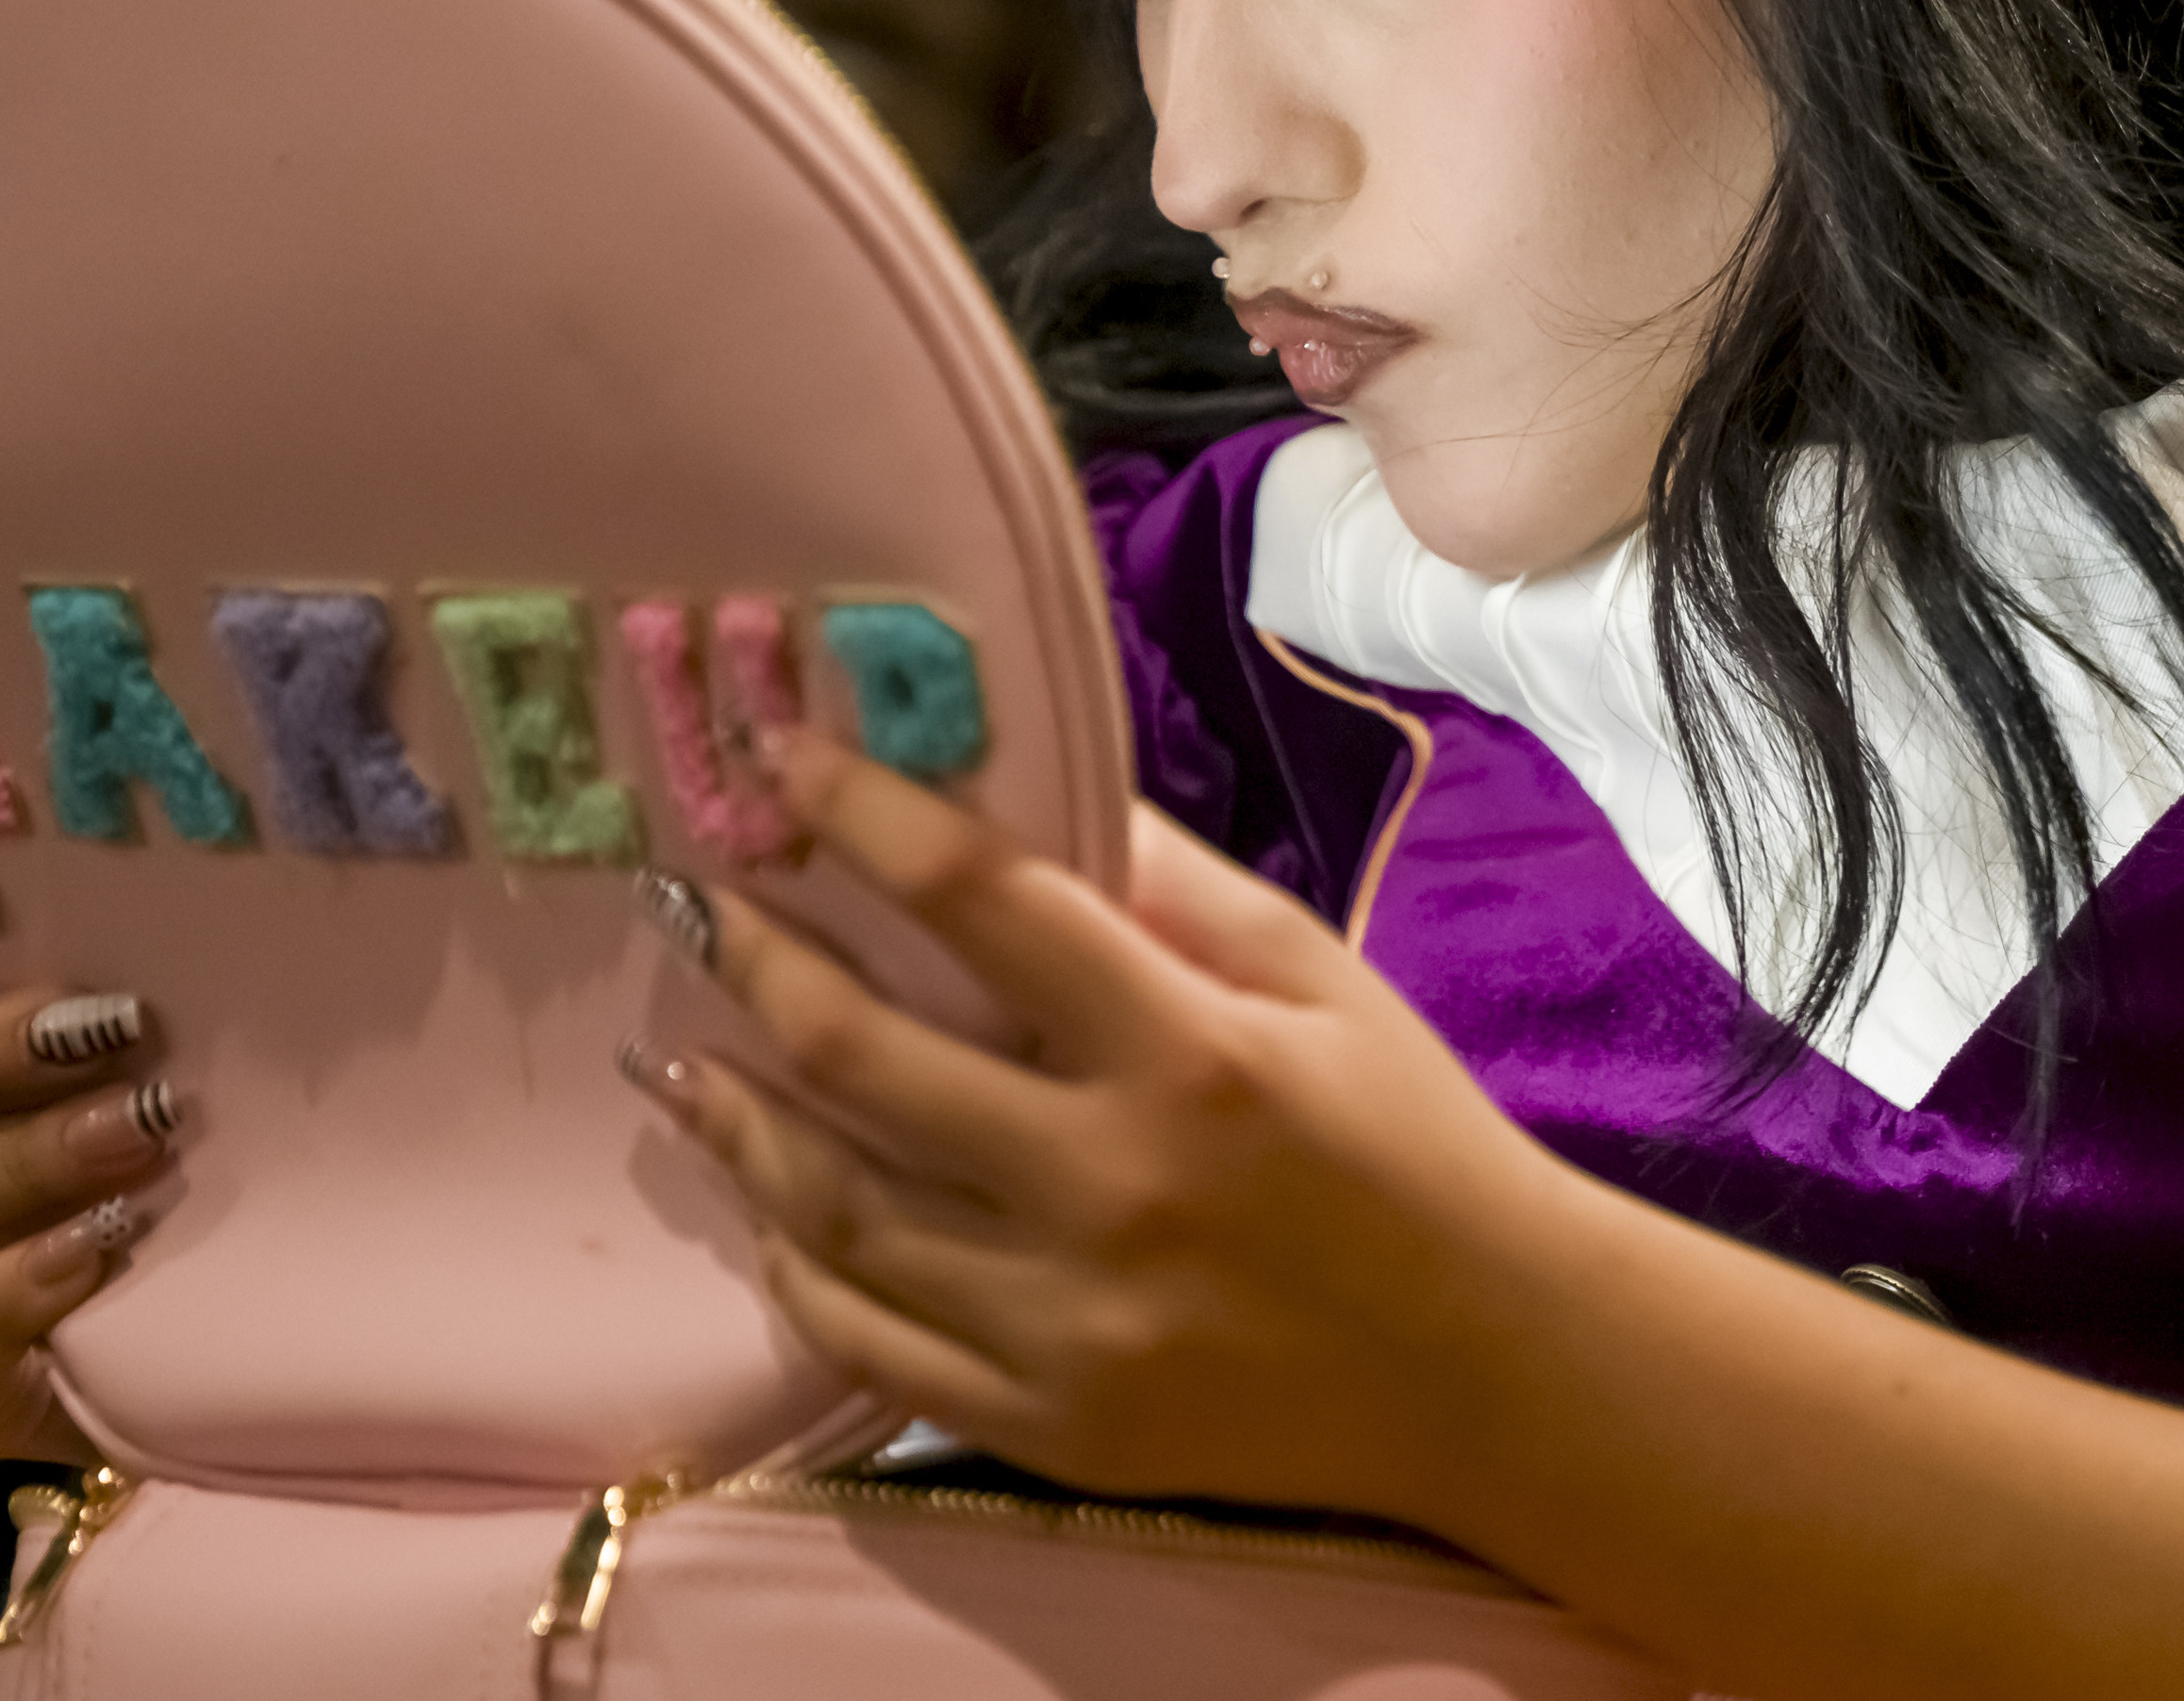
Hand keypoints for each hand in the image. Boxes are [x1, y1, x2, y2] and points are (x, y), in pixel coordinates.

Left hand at [629, 729, 1596, 1519]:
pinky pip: (871, 1346)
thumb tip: (1027, 785)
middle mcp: (1113, 1187)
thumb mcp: (1318, 978)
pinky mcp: (1053, 1427)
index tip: (781, 757)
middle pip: (869, 1058)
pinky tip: (768, 1211)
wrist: (1497, 1370)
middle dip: (757, 958)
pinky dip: (797, 1270)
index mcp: (1189, 1053)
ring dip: (741, 1116)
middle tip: (696, 904)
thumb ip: (1171, 885)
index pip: (984, 903)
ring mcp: (1070, 1324)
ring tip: (687, 1051)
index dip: (865, 814)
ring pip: (839, 1211)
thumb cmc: (1408, 1143)